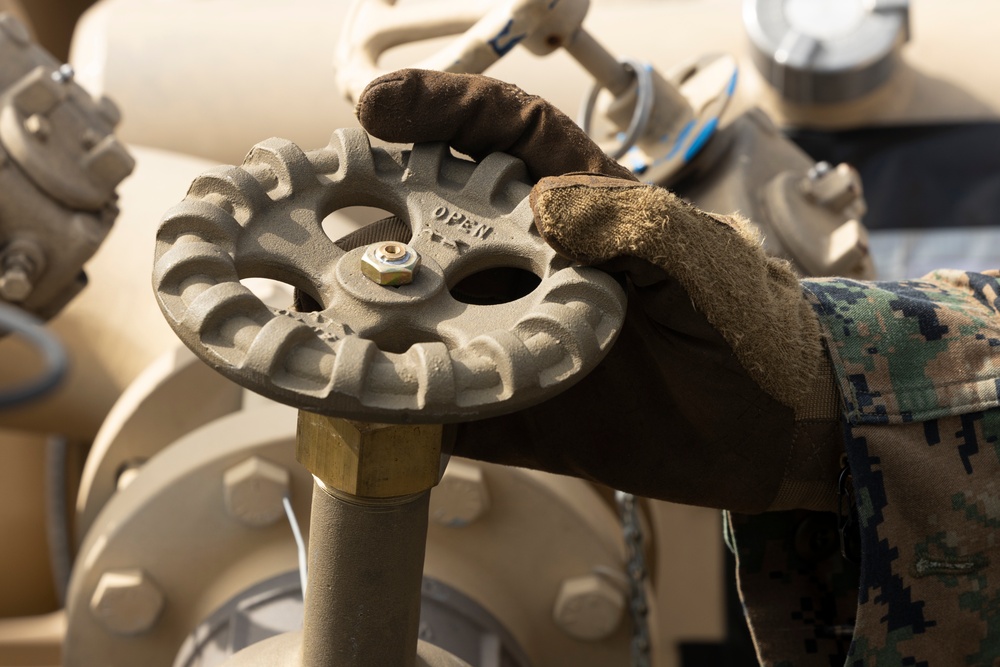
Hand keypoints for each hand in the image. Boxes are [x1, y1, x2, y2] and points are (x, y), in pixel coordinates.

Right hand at [357, 69, 840, 512]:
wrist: (779, 435)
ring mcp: (521, 338)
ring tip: (311, 311)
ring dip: (371, 314)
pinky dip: (405, 409)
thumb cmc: (758, 331)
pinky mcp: (522, 411)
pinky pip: (450, 408)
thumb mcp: (712, 262)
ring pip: (429, 316)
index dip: (444, 111)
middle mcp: (537, 268)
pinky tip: (359, 407)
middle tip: (306, 214)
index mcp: (584, 212)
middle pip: (440, 226)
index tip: (379, 107)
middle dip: (375, 212)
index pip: (506, 139)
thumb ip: (640, 225)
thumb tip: (544, 206)